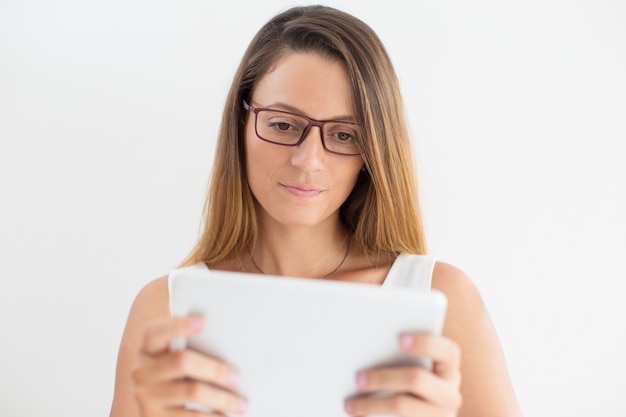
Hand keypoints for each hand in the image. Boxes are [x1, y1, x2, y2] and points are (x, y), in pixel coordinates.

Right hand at [131, 316, 248, 415]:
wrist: (157, 411)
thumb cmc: (178, 377)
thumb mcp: (175, 359)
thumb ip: (190, 346)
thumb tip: (229, 337)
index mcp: (148, 349)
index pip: (155, 332)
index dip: (178, 325)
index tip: (204, 321)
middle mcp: (142, 371)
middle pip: (182, 362)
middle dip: (214, 369)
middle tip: (237, 378)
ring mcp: (145, 396)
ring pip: (192, 391)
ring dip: (222, 399)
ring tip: (242, 404)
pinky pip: (190, 416)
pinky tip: (225, 416)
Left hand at [344, 333, 461, 416]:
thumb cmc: (413, 387)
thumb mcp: (419, 371)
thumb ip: (402, 358)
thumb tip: (369, 345)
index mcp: (448, 369)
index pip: (447, 351)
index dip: (425, 343)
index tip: (400, 339)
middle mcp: (450, 393)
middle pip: (416, 378)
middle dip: (383, 377)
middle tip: (357, 378)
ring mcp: (441, 415)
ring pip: (402, 405)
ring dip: (371, 404)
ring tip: (349, 405)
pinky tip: (357, 416)